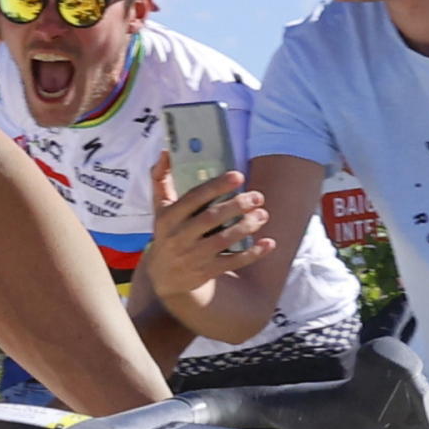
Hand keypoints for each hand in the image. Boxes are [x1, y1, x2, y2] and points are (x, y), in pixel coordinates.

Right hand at [147, 168, 267, 288]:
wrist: (163, 277)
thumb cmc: (167, 234)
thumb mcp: (159, 208)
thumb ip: (161, 179)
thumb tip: (166, 151)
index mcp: (168, 217)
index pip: (194, 198)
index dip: (217, 186)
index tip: (238, 176)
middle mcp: (179, 236)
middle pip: (211, 218)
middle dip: (237, 206)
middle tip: (257, 196)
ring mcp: (193, 256)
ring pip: (224, 240)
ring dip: (246, 227)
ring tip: (263, 215)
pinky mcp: (206, 271)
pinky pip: (232, 262)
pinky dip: (252, 254)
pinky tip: (269, 243)